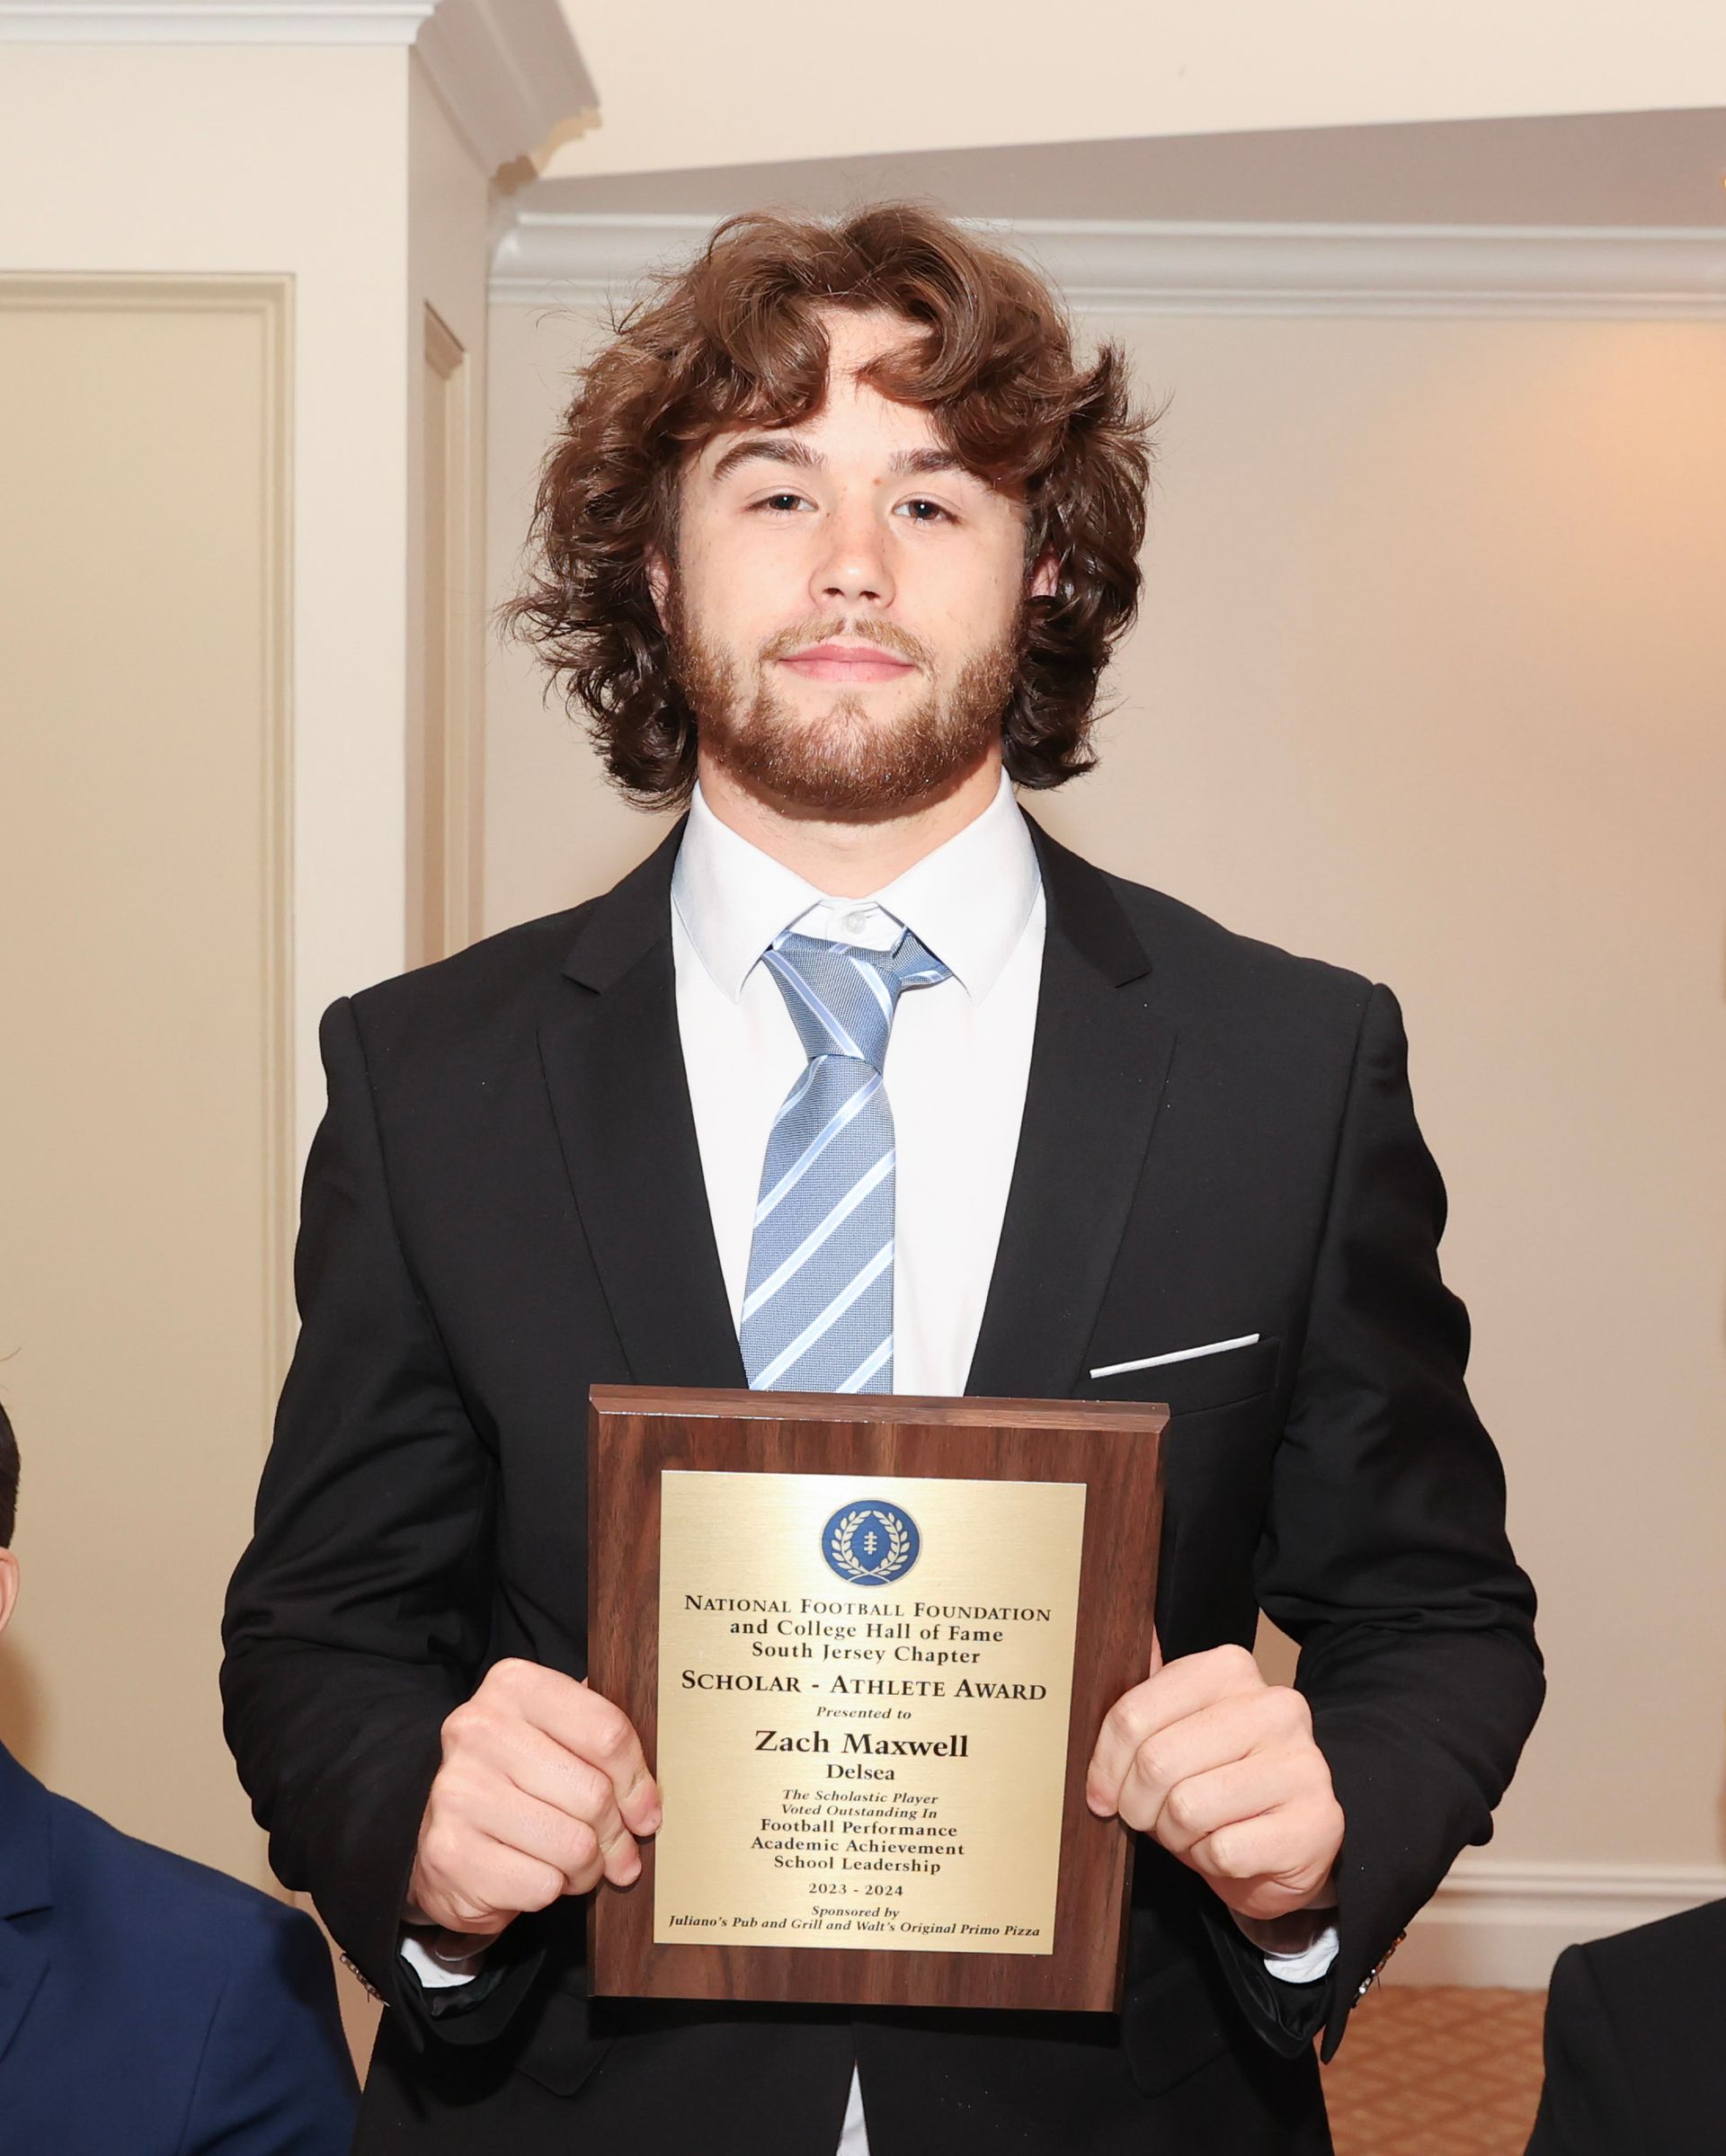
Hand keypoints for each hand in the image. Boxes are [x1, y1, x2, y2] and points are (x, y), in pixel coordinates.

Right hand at [406, 1658, 660, 1942]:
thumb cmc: (516, 1781)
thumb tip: (652, 1794)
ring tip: (574, 1861)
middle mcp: (478, 1730)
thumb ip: (602, 1744)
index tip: (646, 1811)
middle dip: (616, 1834)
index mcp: (514, 1686)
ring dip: (586, 1867)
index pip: (607, 1733)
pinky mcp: (449, 1853)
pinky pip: (541, 1886)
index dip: (638, 1782)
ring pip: (574, 1846)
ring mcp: (457, 1791)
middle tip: (616, 1848)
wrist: (440, 1834)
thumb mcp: (556, 1738)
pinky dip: (551, 1891)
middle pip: (594, 1794)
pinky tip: (535, 1875)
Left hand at [1085, 1637, 1342, 1925]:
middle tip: (1147, 1818)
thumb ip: (1150, 1697)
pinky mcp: (1316, 1822)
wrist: (1288, 1845)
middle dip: (1137, 1805)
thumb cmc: (1221, 1783)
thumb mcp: (1181, 1731)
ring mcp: (1302, 1764)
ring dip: (1174, 1835)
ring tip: (1189, 1832)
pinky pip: (1224, 1850)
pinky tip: (1226, 1850)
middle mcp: (1274, 1707)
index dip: (1106, 1764)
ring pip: (1187, 1807)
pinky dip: (1210, 1861)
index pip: (1135, 1713)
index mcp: (1231, 1670)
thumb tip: (1125, 1642)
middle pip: (1157, 1761)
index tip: (1102, 1793)